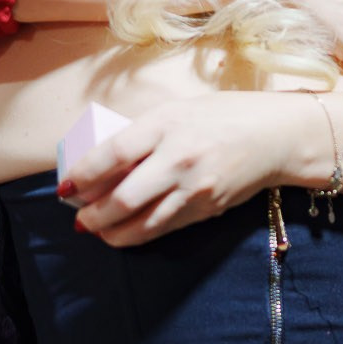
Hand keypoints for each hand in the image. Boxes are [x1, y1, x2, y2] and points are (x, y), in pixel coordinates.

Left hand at [66, 93, 314, 246]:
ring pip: (143, 223)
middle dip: (93, 215)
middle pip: (123, 198)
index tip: (65, 187)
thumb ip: (143, 133)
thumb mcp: (178, 110)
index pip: (113, 154)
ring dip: (112, 232)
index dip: (83, 175)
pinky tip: (126, 232)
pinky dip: (140, 233)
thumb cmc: (224, 116)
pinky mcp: (207, 209)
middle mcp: (179, 157)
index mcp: (167, 123)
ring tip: (97, 231)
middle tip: (78, 218)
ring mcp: (195, 188)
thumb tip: (102, 162)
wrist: (277, 137)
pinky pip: (165, 227)